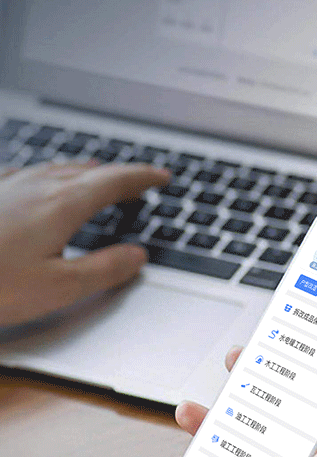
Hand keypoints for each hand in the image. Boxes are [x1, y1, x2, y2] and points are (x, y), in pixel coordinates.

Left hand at [0, 161, 168, 325]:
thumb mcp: (57, 287)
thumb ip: (103, 270)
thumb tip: (136, 257)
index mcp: (63, 205)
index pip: (116, 181)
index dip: (143, 178)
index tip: (161, 177)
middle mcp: (38, 185)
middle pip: (91, 171)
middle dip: (120, 175)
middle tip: (139, 182)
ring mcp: (11, 184)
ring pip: (61, 169)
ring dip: (88, 172)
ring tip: (100, 177)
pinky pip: (33, 172)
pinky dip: (55, 175)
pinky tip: (45, 181)